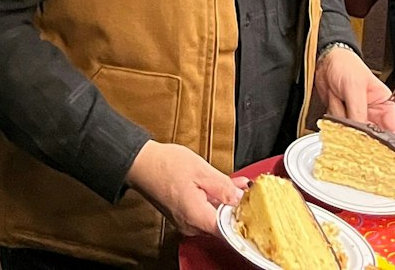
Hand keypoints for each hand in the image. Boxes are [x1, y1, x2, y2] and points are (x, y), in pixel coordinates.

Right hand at [125, 141, 243, 235]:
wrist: (139, 163)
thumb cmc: (164, 165)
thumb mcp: (201, 171)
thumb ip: (223, 187)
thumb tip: (240, 197)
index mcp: (197, 217)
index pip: (230, 231)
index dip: (245, 219)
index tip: (255, 208)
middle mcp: (191, 225)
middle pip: (223, 223)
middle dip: (237, 206)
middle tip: (249, 190)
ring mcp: (186, 222)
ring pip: (214, 216)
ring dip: (226, 202)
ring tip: (237, 184)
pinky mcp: (182, 215)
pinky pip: (203, 211)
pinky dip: (213, 201)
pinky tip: (221, 186)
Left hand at [313, 45, 394, 136]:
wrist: (325, 60)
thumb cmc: (346, 65)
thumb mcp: (355, 87)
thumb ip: (358, 110)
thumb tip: (361, 132)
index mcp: (384, 103)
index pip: (394, 128)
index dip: (393, 143)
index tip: (386, 153)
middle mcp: (372, 113)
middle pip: (374, 137)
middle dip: (364, 139)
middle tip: (356, 137)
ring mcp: (356, 117)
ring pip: (354, 135)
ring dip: (345, 128)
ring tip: (340, 107)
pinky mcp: (342, 119)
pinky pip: (339, 130)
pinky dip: (334, 125)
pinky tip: (333, 111)